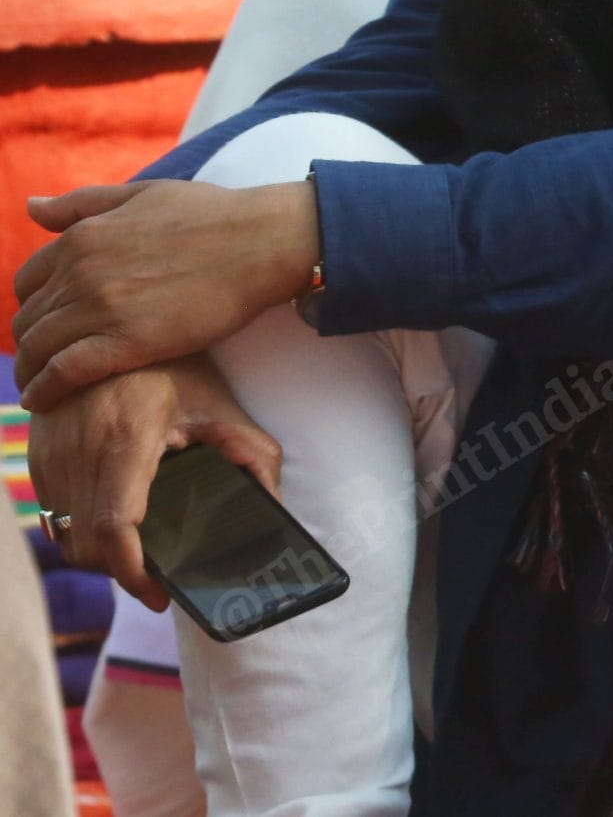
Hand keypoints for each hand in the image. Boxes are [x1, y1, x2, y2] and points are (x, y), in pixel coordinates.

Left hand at [13, 179, 318, 411]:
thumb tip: (31, 206)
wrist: (262, 241)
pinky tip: (43, 400)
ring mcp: (99, 308)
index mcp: (81, 237)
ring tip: (38, 386)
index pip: (27, 281)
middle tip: (46, 359)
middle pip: (29, 318)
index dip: (34, 305)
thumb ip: (82, 202)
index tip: (49, 321)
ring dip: (31, 371)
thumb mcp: (142, 194)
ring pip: (37, 349)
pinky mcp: (124, 343)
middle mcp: (79, 272)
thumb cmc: (213, 214)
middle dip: (30, 341)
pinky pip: (62, 373)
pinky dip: (44, 390)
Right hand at [27, 357, 280, 608]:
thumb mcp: (220, 405)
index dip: (133, 573)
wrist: (113, 323)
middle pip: (85, 544)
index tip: (159, 592)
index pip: (113, 528)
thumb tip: (273, 504)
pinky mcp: (36, 453)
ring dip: (98, 554)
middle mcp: (78, 449)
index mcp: (126, 439)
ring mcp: (49, 452)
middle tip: (157, 577)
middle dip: (121, 571)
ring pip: (63, 534)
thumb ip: (252, 454)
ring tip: (139, 555)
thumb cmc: (173, 366)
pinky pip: (50, 512)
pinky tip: (113, 526)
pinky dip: (77, 529)